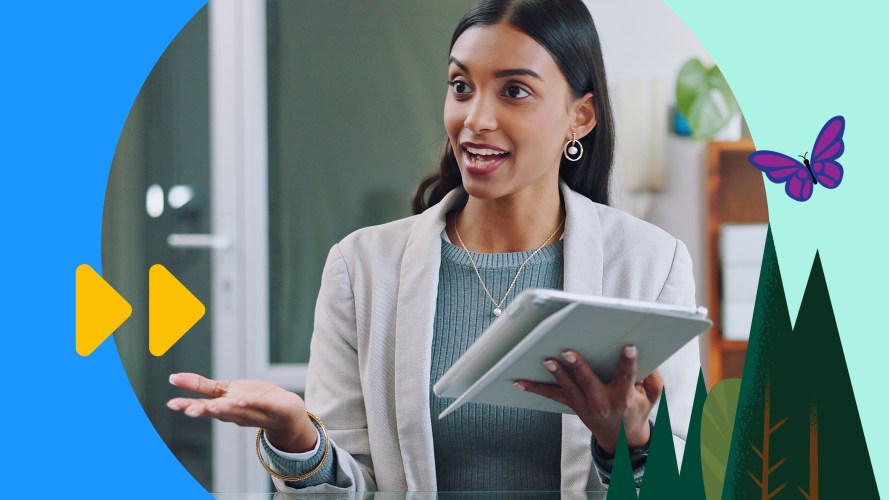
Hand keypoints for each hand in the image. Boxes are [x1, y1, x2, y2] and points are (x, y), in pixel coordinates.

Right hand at [167, 372, 316, 452]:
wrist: (287, 413)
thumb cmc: (253, 399)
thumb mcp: (225, 390)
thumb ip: (202, 386)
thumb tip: (173, 378)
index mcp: (224, 406)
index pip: (203, 405)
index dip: (188, 403)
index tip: (171, 403)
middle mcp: (236, 412)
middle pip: (217, 412)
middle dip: (203, 411)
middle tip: (187, 410)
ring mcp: (254, 412)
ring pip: (237, 411)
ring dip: (225, 409)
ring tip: (213, 406)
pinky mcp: (272, 409)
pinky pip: (261, 406)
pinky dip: (251, 404)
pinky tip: (241, 400)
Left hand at [514, 345, 662, 453]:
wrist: (621, 440)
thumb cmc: (636, 411)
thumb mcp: (652, 397)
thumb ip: (653, 378)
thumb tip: (648, 359)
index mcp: (624, 396)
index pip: (627, 376)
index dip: (628, 361)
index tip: (628, 347)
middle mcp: (602, 401)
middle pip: (589, 381)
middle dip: (578, 366)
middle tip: (568, 352)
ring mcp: (585, 404)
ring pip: (568, 387)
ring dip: (556, 373)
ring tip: (547, 360)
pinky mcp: (573, 404)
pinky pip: (552, 395)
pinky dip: (535, 388)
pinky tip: (519, 382)